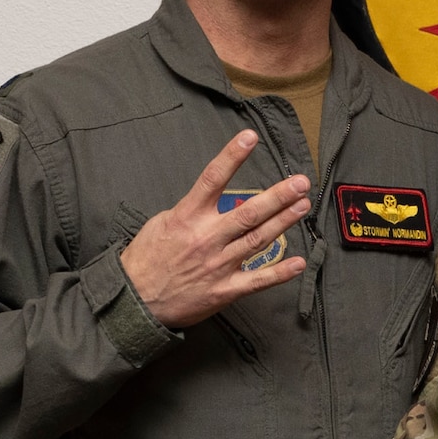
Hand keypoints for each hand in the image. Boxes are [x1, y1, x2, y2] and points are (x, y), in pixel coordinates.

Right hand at [120, 131, 310, 328]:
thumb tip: (212, 198)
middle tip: (301, 182)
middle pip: (249, 212)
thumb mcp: (161, 223)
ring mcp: (218, 265)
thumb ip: (189, 210)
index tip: (249, 137)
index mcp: (187, 217)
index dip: (232, 156)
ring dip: (284, 222)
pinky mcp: (224, 290)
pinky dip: (280, 272)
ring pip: (258, 240)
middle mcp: (206, 238)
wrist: (135, 301)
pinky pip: (257, 280)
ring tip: (303, 205)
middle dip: (278, 195)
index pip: (213, 179)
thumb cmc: (145, 259)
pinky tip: (300, 263)